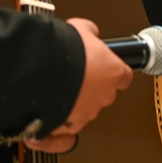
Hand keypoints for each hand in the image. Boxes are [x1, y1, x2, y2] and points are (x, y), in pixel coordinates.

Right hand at [24, 18, 133, 151]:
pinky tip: (45, 121)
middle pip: (102, 94)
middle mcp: (104, 96)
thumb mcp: (81, 29)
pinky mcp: (67, 127)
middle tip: (72, 77)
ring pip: (84, 111)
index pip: (123, 77)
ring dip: (72, 104)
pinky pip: (64, 133)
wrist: (38, 68)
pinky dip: (55, 128)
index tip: (105, 70)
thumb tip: (90, 33)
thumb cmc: (63, 49)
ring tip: (53, 92)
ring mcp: (86, 113)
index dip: (113, 73)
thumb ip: (90, 33)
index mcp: (114, 73)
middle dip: (89, 87)